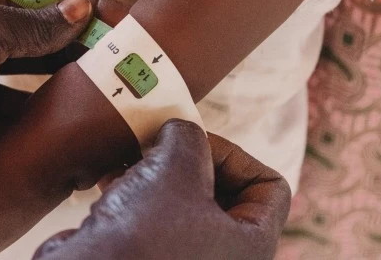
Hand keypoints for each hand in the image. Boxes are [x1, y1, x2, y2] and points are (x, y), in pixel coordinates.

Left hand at [0, 0, 125, 168]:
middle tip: (125, 64)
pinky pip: (11, 132)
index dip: (82, 13)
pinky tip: (71, 134)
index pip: (43, 8)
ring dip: (64, 97)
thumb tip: (83, 7)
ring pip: (32, 94)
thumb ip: (37, 26)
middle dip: (81, 57)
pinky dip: (38, 133)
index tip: (121, 22)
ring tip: (107, 100)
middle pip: (44, 52)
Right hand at [32, 120, 291, 259]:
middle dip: (186, 160)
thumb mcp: (175, 165)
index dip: (233, 153)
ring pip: (184, 203)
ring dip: (155, 174)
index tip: (194, 144)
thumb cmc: (143, 233)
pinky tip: (111, 183)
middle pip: (223, 192)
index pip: (269, 186)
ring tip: (127, 162)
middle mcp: (225, 258)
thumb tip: (180, 132)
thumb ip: (189, 136)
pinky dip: (138, 198)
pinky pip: (157, 222)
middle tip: (156, 147)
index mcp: (251, 247)